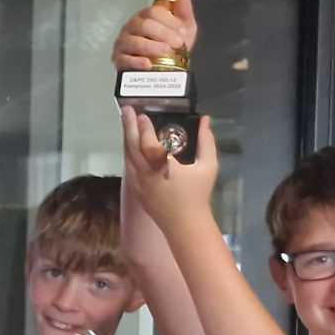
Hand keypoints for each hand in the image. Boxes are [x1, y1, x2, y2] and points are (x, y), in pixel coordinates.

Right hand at [112, 0, 196, 70]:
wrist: (166, 67)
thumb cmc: (172, 45)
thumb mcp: (184, 28)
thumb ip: (184, 13)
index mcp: (146, 16)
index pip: (153, 12)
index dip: (168, 21)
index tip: (181, 31)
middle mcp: (132, 27)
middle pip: (143, 25)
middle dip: (162, 34)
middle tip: (177, 44)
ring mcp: (123, 43)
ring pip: (133, 41)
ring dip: (151, 47)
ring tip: (166, 53)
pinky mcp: (119, 59)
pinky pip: (124, 59)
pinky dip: (136, 62)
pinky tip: (148, 64)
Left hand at [120, 104, 219, 226]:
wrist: (185, 224)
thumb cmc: (198, 195)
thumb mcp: (208, 166)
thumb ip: (206, 141)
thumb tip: (205, 121)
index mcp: (163, 166)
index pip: (148, 142)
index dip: (144, 127)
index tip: (142, 114)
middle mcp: (146, 173)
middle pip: (132, 146)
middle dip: (128, 126)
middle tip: (125, 110)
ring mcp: (138, 183)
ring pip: (128, 156)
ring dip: (127, 139)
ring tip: (127, 123)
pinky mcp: (136, 190)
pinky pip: (129, 167)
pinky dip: (129, 153)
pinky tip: (131, 145)